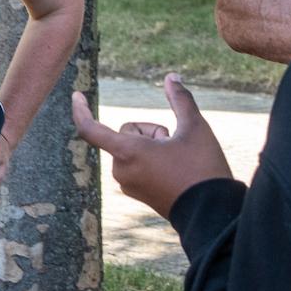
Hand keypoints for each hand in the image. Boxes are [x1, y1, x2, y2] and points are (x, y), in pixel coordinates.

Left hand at [70, 76, 232, 220]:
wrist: (213, 212)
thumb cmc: (202, 168)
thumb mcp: (195, 127)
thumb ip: (180, 99)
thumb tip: (171, 77)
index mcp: (128, 153)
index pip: (90, 129)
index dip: (80, 110)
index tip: (76, 95)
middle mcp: (121, 170)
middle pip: (127, 132)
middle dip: (151, 132)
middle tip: (175, 146)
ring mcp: (128, 184)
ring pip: (134, 148)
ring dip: (154, 146)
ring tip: (177, 162)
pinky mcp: (138, 193)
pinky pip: (138, 165)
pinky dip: (153, 160)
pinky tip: (175, 170)